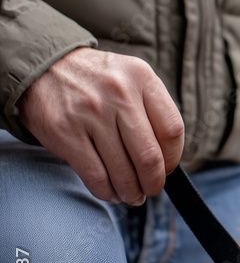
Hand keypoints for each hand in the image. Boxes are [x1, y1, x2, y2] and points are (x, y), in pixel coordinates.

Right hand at [19, 48, 183, 204]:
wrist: (42, 67)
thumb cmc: (96, 81)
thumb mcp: (131, 78)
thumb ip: (151, 109)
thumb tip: (167, 160)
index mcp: (141, 78)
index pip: (172, 130)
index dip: (174, 158)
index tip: (168, 169)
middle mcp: (118, 93)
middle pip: (149, 156)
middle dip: (154, 182)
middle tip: (151, 190)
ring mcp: (90, 113)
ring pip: (123, 170)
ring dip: (131, 192)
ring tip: (132, 195)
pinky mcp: (65, 132)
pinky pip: (95, 175)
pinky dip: (107, 192)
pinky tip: (112, 192)